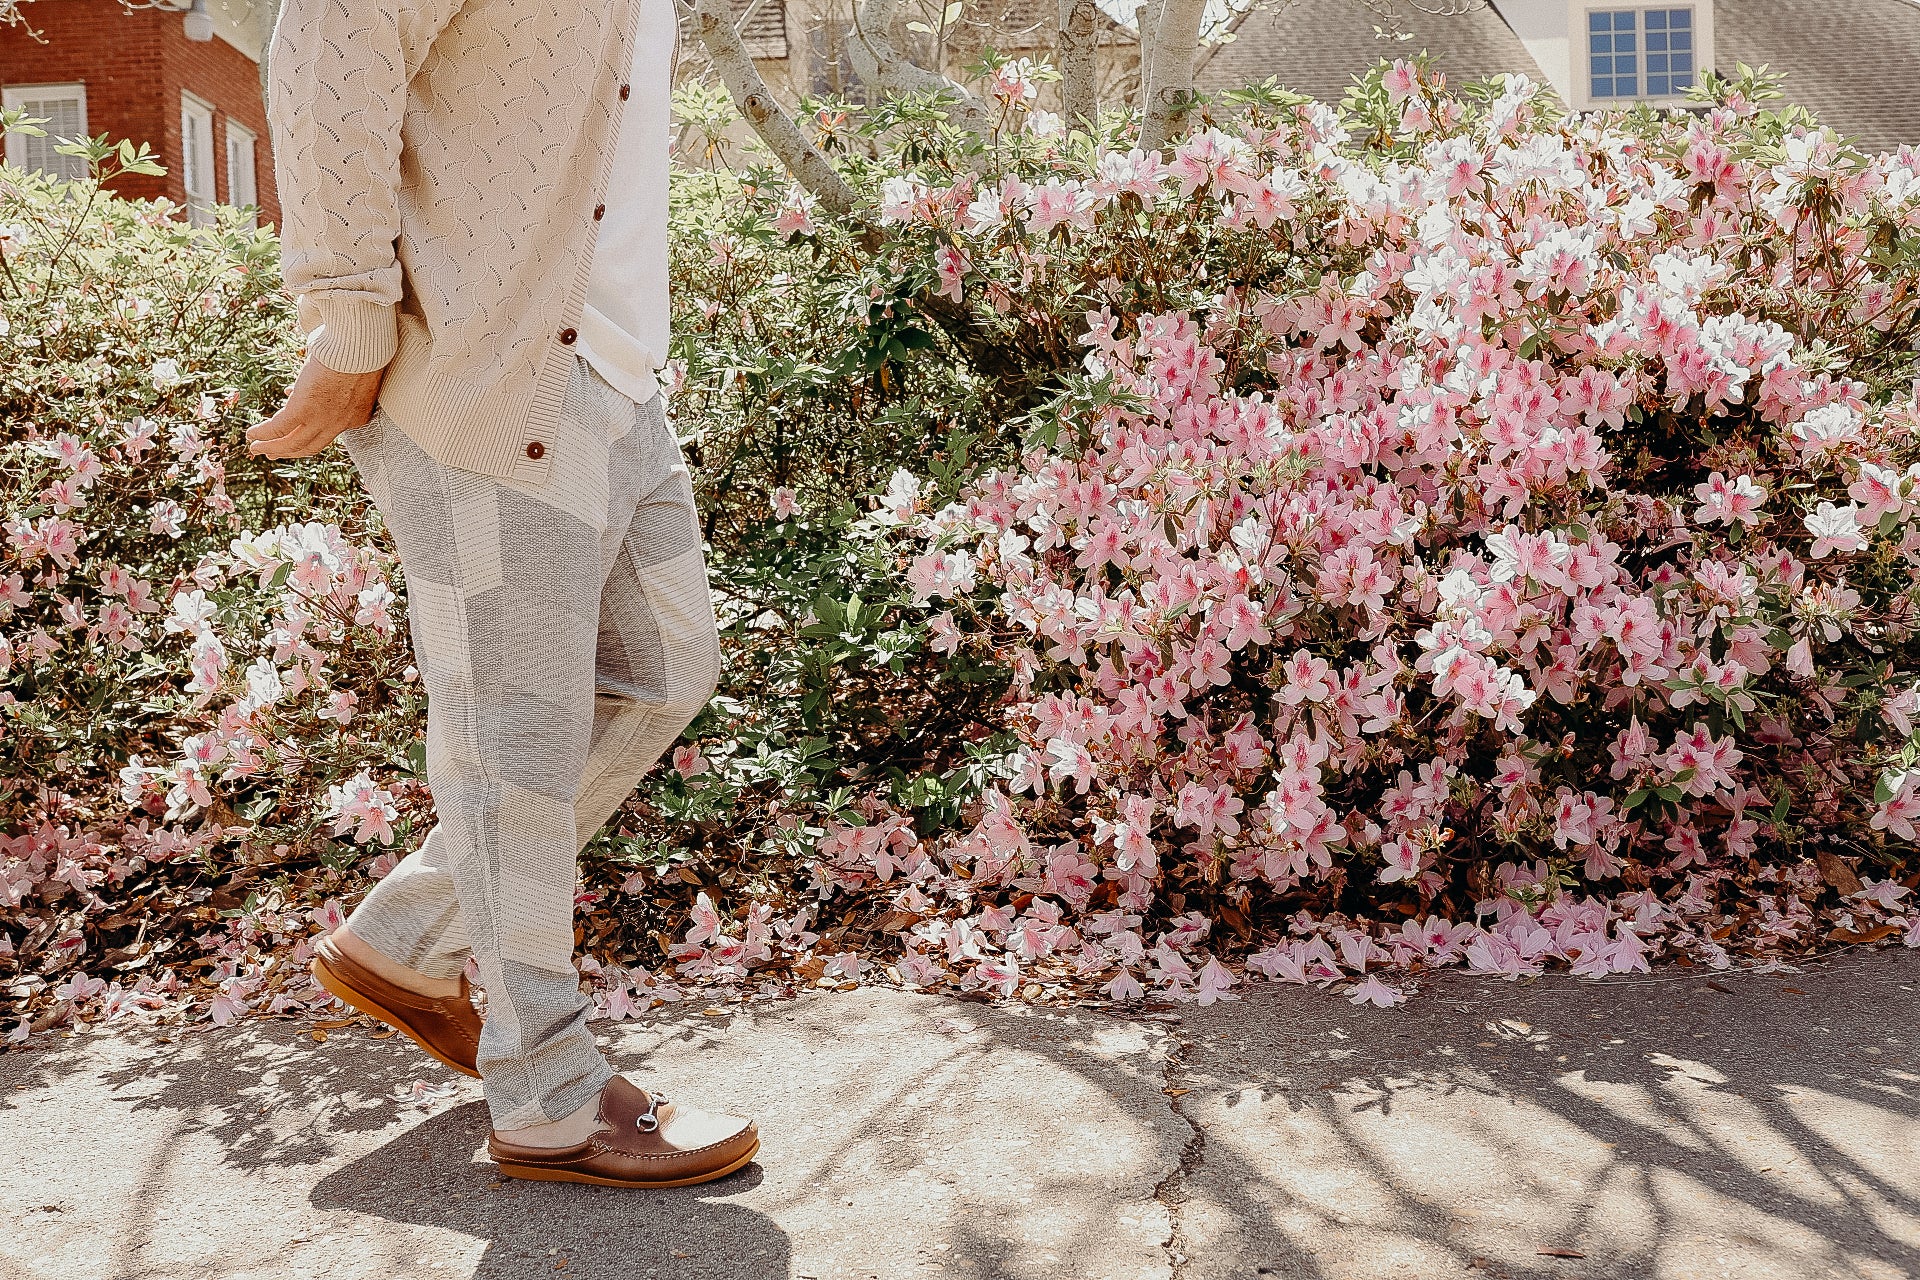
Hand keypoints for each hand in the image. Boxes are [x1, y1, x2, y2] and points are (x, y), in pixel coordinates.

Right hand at [246, 354, 384, 459]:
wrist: (359, 345)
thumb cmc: (358, 350)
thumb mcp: (349, 370)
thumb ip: (335, 377)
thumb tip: (314, 373)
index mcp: (356, 415)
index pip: (329, 429)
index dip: (309, 428)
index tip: (294, 423)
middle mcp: (340, 423)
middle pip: (311, 446)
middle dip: (290, 451)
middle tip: (273, 452)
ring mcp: (322, 418)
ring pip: (293, 443)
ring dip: (272, 447)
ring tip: (256, 448)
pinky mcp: (304, 409)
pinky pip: (279, 428)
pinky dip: (263, 433)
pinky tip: (252, 434)